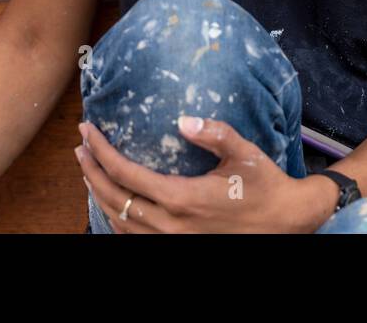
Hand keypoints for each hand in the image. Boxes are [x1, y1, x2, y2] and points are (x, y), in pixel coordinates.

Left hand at [75, 116, 332, 232]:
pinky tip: (114, 200)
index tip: (88, 131)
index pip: (125, 174)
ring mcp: (171, 241)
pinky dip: (115, 216)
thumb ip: (215, 134)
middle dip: (91, 170)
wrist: (285, 223)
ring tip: (90, 170)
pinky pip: (132, 236)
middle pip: (113, 198)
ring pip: (118, 221)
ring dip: (98, 193)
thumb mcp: (245, 154)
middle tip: (81, 146)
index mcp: (182, 199)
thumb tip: (184, 120)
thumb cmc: (265, 186)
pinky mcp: (176, 246)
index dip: (101, 151)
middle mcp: (170, 225)